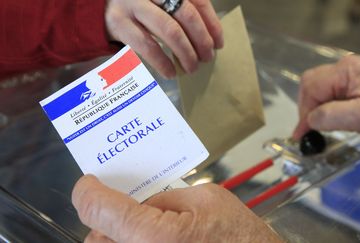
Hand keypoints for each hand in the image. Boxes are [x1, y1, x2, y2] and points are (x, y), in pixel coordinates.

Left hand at [72, 175, 282, 242]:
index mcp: (154, 237)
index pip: (100, 210)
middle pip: (95, 239)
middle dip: (103, 219)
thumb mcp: (206, 198)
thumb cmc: (241, 238)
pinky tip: (150, 238)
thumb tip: (141, 202)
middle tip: (117, 204)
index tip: (89, 183)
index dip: (88, 192)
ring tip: (137, 225)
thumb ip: (165, 197)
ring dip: (114, 237)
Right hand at [105, 0, 223, 78]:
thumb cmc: (137, 7)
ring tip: (192, 68)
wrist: (94, 6)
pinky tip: (171, 73)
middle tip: (207, 58)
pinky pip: (147, 47)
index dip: (212, 24)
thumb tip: (211, 38)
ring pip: (170, 31)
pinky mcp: (118, 23)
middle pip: (187, 15)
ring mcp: (132, 4)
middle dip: (202, 40)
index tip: (219, 43)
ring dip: (186, 54)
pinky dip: (163, 63)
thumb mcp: (160, 2)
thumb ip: (182, 11)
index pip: (198, 1)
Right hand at [293, 55, 359, 141]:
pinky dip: (325, 108)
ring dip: (316, 109)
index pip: (311, 87)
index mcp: (347, 71)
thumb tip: (309, 120)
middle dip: (307, 108)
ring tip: (321, 127)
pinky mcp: (356, 84)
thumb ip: (332, 116)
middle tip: (310, 130)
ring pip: (319, 90)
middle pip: (311, 85)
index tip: (302, 134)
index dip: (303, 112)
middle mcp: (347, 68)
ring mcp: (351, 75)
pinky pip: (330, 94)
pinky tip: (332, 121)